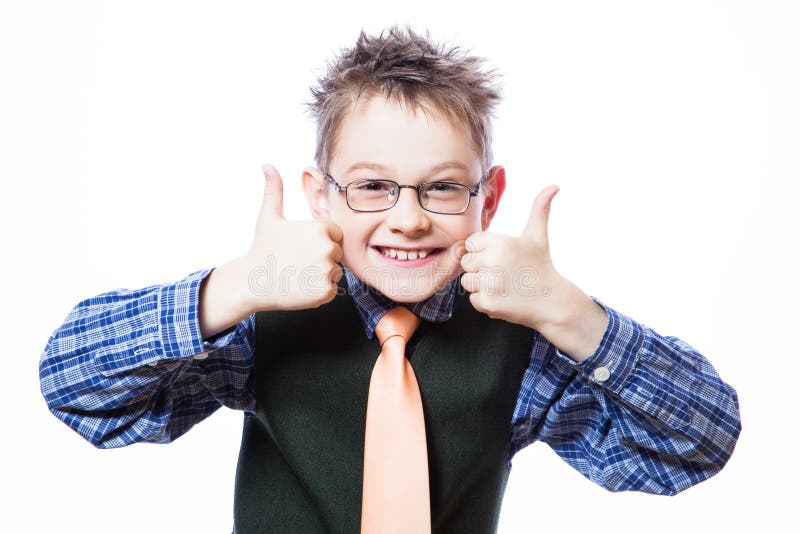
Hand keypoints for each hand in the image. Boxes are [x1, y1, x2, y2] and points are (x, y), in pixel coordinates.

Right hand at [243, 164, 343, 311]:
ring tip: (298, 274)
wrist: (251, 282)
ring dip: (321, 275)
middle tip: (297, 262)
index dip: (320, 241)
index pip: (335, 234)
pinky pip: (332, 290)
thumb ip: (274, 190)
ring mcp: (327, 271)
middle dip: (321, 258)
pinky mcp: (325, 292)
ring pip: (336, 272)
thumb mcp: (268, 216)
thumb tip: (267, 165)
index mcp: (320, 228)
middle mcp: (326, 248)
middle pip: (336, 253)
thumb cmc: (262, 249)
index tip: (301, 247)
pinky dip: (319, 291)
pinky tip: (300, 286)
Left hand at [459, 185, 607, 359]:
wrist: (552, 302)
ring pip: (467, 282)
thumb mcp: (538, 236)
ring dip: (482, 286)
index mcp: (499, 243)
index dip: (483, 251)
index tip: (501, 258)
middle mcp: (492, 262)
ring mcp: (489, 284)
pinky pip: (473, 299)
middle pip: (467, 263)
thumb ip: (540, 208)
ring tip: (503, 285)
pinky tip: (503, 297)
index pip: (471, 244)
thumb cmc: (541, 266)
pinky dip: (485, 301)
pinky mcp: (488, 303)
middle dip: (481, 269)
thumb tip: (554, 185)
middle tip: (503, 273)